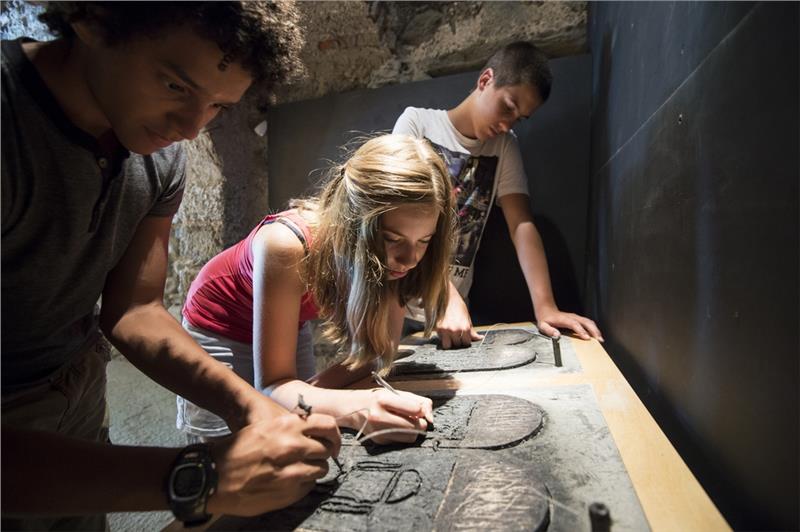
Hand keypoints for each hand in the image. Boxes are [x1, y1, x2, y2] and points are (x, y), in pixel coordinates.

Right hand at [207, 413, 339, 516]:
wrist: (212, 475)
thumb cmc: (237, 448)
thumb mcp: (265, 427)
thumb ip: (292, 429)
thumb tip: (314, 435)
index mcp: (287, 425)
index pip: (327, 425)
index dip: (333, 434)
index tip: (332, 441)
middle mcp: (293, 446)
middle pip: (326, 450)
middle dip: (322, 454)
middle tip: (314, 457)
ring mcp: (292, 472)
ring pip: (321, 470)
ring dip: (314, 470)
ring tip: (299, 470)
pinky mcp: (287, 493)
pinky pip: (308, 487)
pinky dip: (304, 485)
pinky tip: (290, 482)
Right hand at [344, 389, 433, 443]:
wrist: (351, 409)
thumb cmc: (375, 399)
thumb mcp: (394, 393)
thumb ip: (417, 401)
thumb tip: (431, 417)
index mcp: (383, 399)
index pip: (415, 409)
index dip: (421, 410)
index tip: (418, 409)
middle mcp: (379, 416)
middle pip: (415, 426)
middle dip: (420, 423)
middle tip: (414, 418)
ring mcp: (378, 431)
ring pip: (410, 437)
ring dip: (412, 430)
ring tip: (404, 422)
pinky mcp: (378, 441)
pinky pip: (401, 441)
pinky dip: (402, 435)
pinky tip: (394, 427)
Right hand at [436, 292, 482, 348]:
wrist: (448, 297)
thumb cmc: (458, 306)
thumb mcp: (468, 318)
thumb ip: (472, 331)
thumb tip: (479, 338)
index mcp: (465, 327)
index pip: (466, 343)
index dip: (465, 341)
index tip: (464, 339)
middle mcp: (455, 330)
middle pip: (457, 344)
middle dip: (457, 341)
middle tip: (457, 336)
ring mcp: (446, 330)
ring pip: (447, 345)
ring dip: (449, 341)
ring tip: (450, 335)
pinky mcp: (438, 328)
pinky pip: (440, 338)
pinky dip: (442, 337)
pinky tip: (445, 331)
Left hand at [536, 306, 603, 341]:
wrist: (547, 310)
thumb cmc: (546, 319)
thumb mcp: (543, 325)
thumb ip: (549, 330)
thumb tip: (557, 335)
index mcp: (564, 319)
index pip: (575, 324)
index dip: (581, 331)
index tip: (587, 337)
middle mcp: (572, 317)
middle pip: (586, 322)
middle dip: (593, 330)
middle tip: (599, 340)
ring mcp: (576, 317)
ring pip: (589, 322)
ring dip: (596, 329)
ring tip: (600, 338)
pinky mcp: (578, 319)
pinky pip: (588, 322)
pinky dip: (594, 328)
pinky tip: (596, 334)